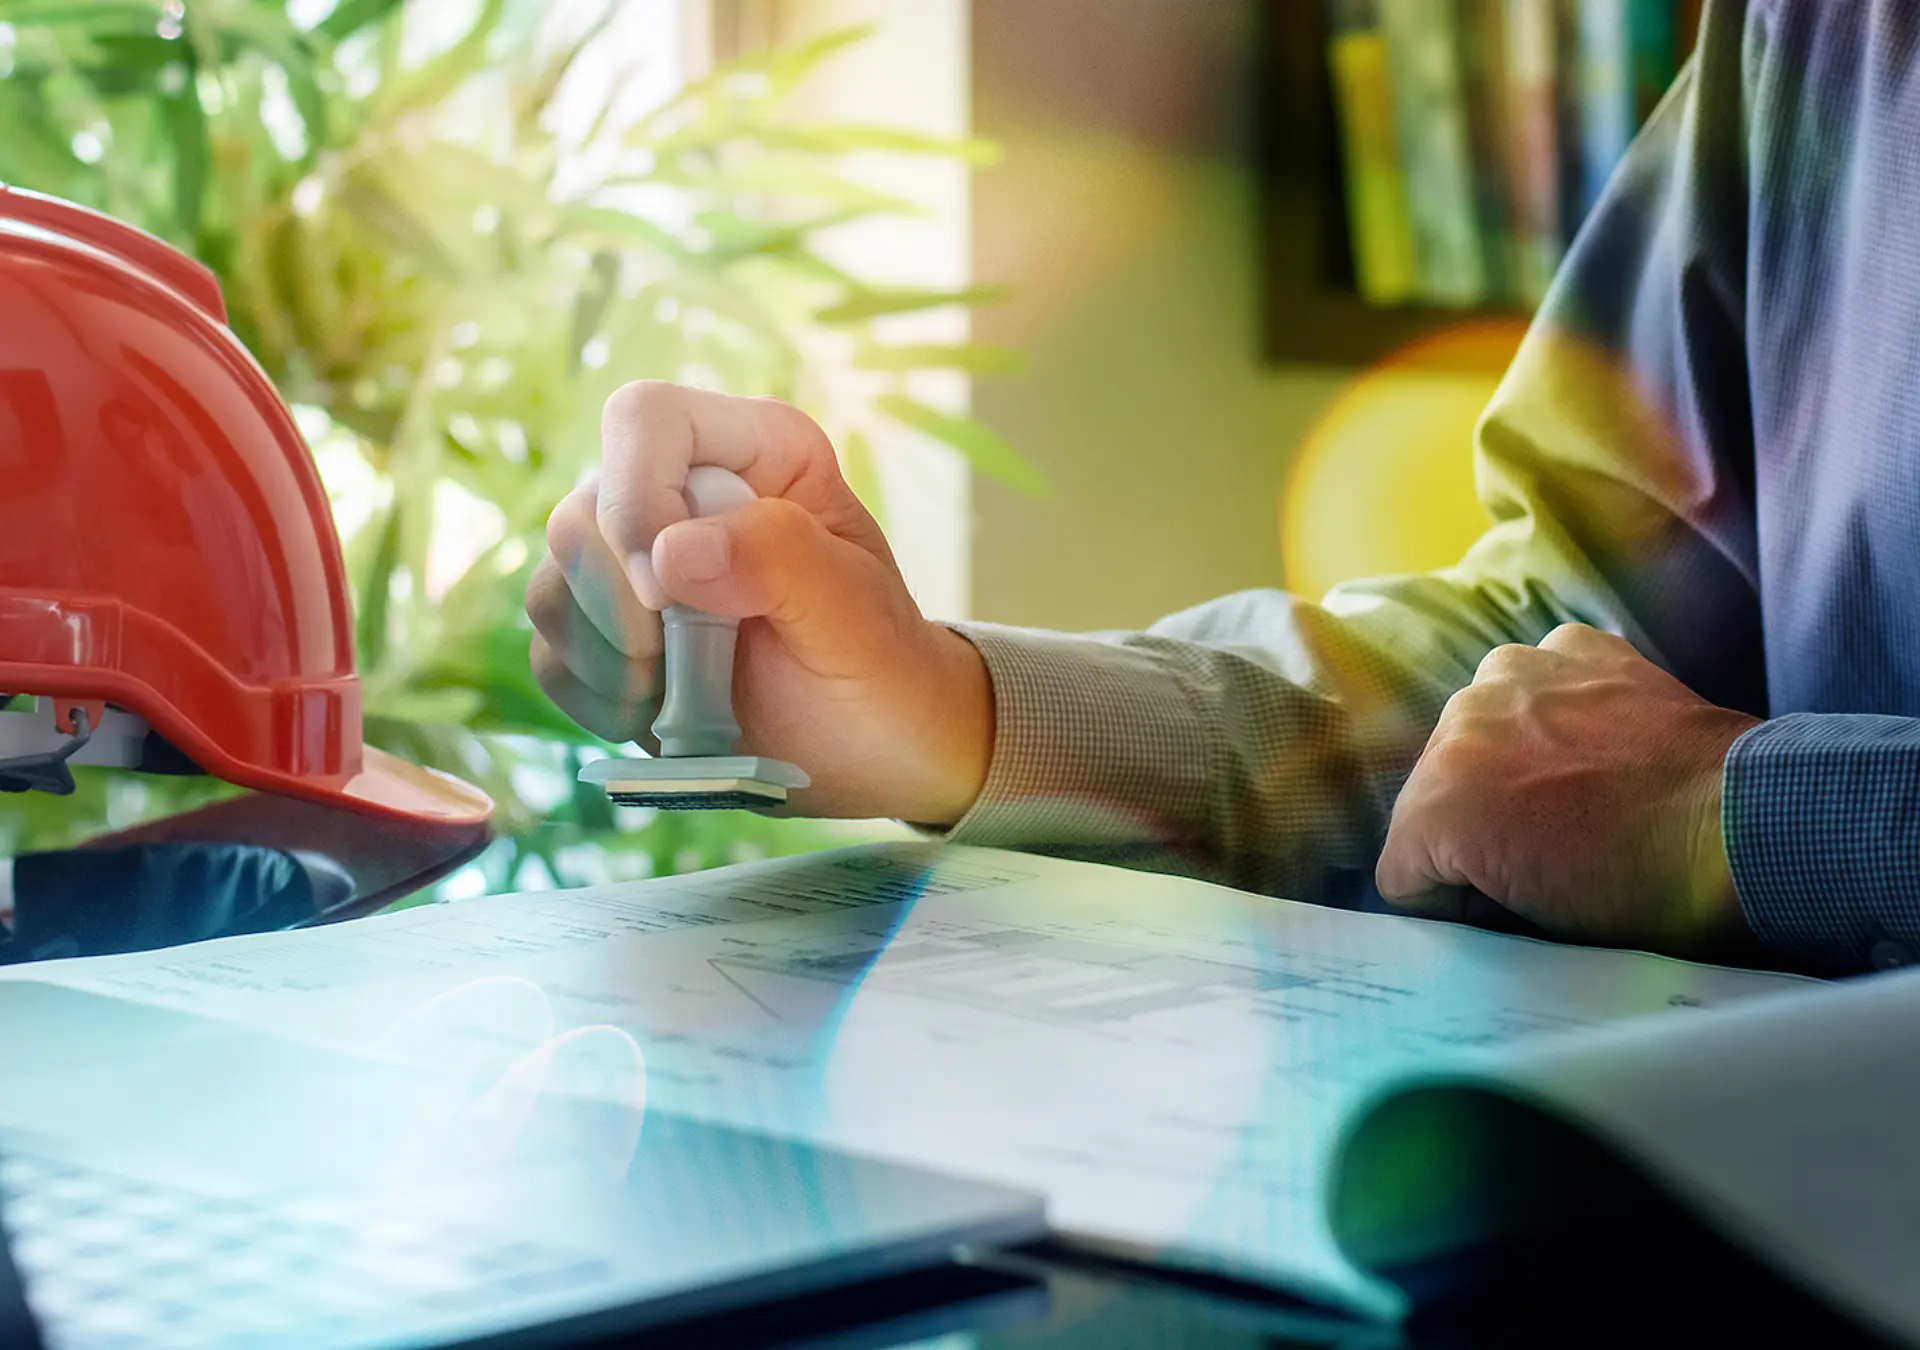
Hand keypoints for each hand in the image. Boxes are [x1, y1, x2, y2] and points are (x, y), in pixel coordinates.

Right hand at [526, 382, 991, 823]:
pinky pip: (549, 651)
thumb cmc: (880, 669)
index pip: (645, 419)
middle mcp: (680, 489)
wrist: (870, 748)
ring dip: (608, 658)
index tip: (668, 594)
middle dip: (622, 606)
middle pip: (583, 512)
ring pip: (553, 583)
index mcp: (754, 451)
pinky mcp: (604, 631)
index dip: (637, 501)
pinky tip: (657, 710)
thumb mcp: (856, 615)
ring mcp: (633, 560)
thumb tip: (669, 551)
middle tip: (687, 662)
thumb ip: (781, 561)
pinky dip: (594, 694)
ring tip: (684, 692)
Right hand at [1375, 623, 1760, 957]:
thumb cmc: (1647, 889)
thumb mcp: (1532, 920)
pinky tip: (1596, 744)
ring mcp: (1519, 676)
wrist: (1750, 826)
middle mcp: (1461, 723)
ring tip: (1573, 795)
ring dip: (1507, 759)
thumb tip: (1463, 886)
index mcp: (1439, 800)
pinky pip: (1536, 680)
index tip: (1499, 908)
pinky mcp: (1576, 651)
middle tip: (1542, 854)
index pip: (1402, 867)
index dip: (1449, 899)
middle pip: (1433, 791)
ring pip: (1478, 730)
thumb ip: (1471, 892)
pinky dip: (1557, 708)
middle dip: (1475, 822)